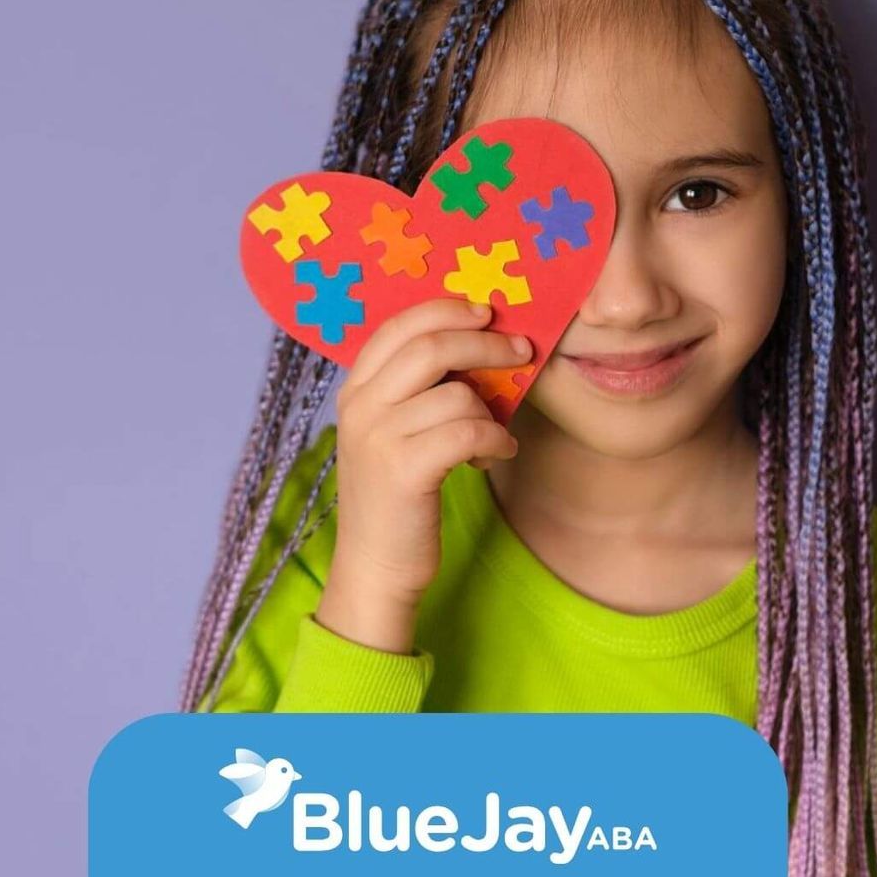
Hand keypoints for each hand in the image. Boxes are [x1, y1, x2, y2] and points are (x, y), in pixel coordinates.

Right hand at [315, 298, 527, 650]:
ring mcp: (378, 437)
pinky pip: (469, 431)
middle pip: (431, 346)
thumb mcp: (393, 431)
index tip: (486, 313)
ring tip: (494, 435)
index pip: (399, 324)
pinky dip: (495, 440)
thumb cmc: (397, 495)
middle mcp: (360, 406)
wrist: (376, 566)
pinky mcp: (404, 470)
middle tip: (521, 350)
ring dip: (492, 411)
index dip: (446, 310)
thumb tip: (478, 342)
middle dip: (485, 343)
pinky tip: (498, 454)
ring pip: (458, 394)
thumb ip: (417, 388)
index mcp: (355, 388)